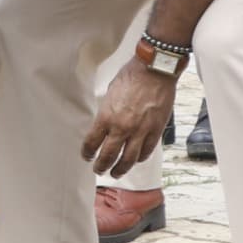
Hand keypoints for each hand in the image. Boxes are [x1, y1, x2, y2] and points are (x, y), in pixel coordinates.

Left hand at [82, 59, 176, 177]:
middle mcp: (122, 127)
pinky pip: (146, 151)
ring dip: (120, 169)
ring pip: (128, 160)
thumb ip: (107, 113)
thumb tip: (104, 126)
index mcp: (106, 117)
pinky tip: (135, 160)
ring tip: (116, 172)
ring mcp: (140, 131)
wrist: (155, 69)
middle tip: (99, 170)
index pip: (92, 143)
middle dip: (101, 166)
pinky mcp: (156, 131)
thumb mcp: (110, 94)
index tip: (87, 156)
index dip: (87, 153)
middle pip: (108, 156)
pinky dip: (139, 158)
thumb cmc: (132, 77)